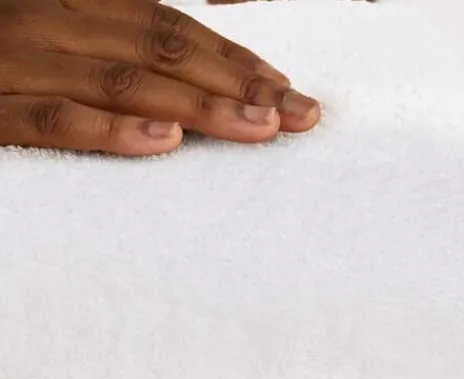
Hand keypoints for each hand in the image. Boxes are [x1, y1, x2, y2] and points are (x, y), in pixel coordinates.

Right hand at [0, 0, 319, 154]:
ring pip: (118, 79)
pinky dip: (108, 130)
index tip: (285, 85)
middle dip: (236, 79)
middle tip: (302, 115)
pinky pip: (49, 120)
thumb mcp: (50, 22)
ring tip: (261, 128)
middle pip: (157, 46)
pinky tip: (164, 145)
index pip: (161, 17)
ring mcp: (9, 56)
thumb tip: (167, 88)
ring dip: (197, 104)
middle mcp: (42, 14)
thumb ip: (109, 25)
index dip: (228, 51)